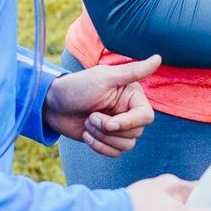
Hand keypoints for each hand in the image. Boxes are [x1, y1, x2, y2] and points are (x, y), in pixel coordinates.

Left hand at [43, 54, 158, 156]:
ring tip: (87, 123)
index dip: (128, 123)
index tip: (108, 122)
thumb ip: (133, 71)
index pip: (146, 117)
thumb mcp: (105, 78)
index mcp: (132, 97)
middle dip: (108, 130)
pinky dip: (98, 147)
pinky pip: (115, 153)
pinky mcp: (107, 140)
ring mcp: (118, 127)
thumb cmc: (77, 87)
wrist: (52, 105)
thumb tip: (158, 58)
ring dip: (102, 138)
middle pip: (136, 133)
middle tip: (90, 116)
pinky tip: (86, 134)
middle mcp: (128, 112)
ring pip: (126, 146)